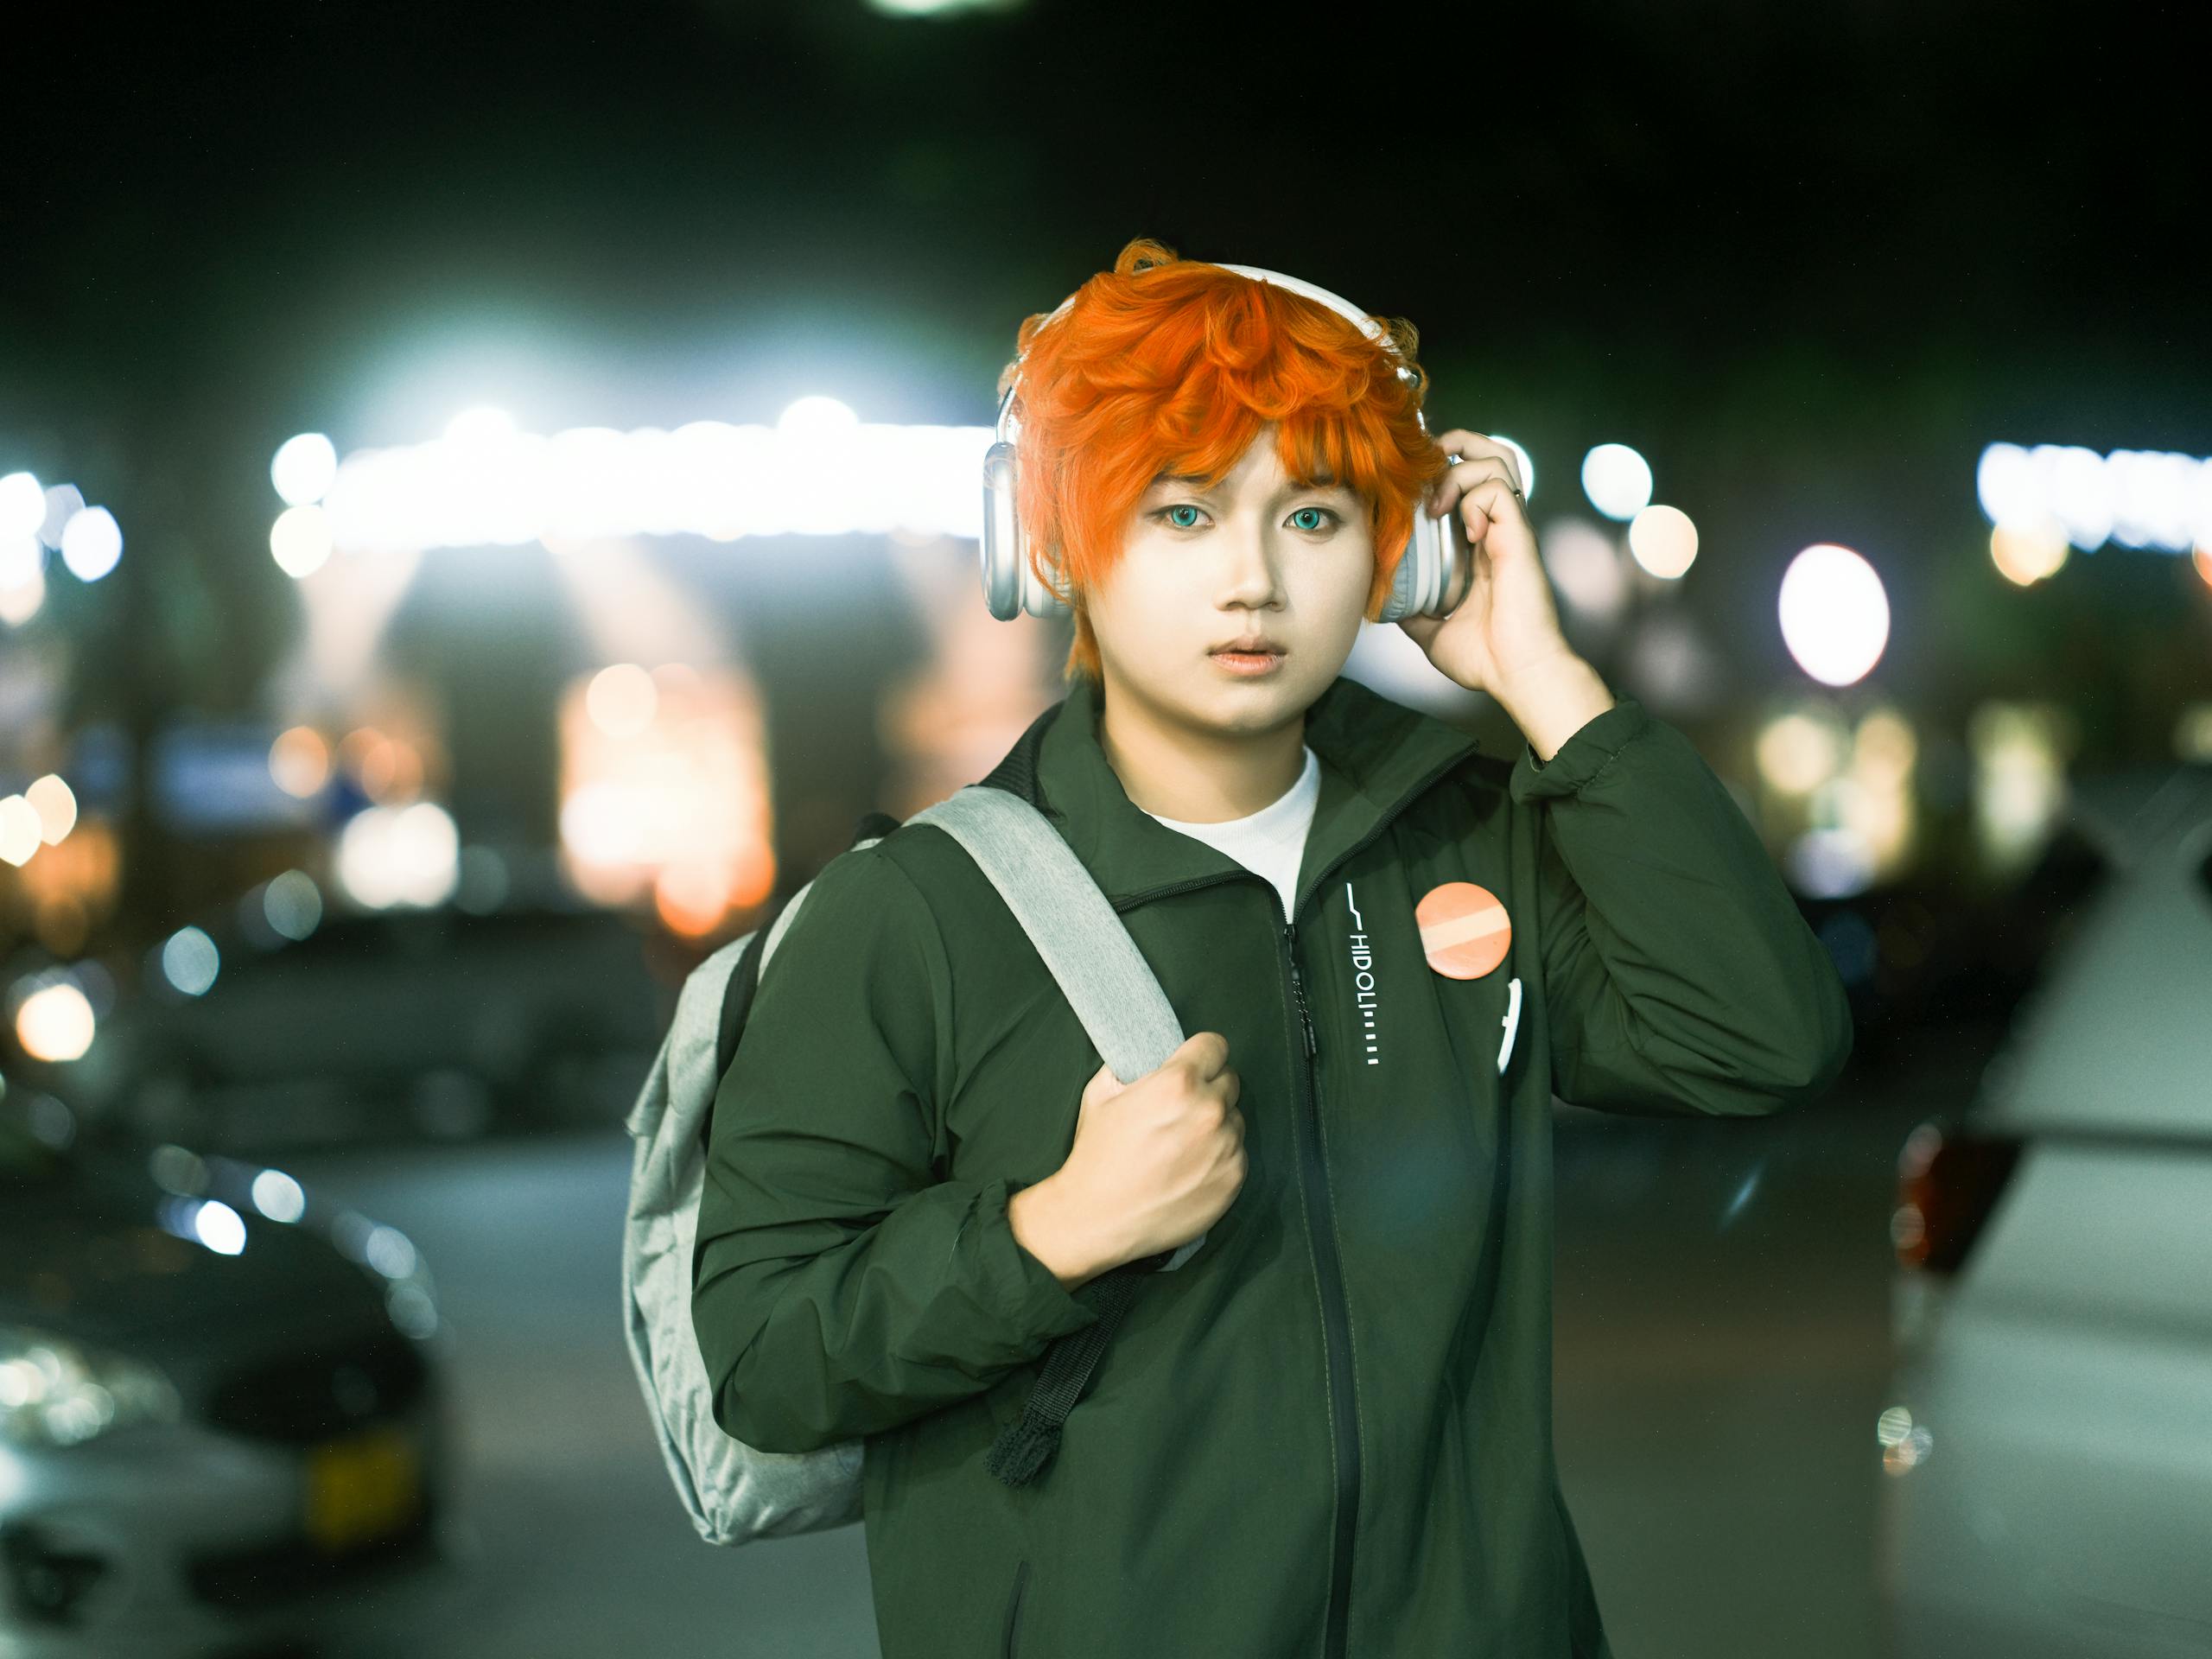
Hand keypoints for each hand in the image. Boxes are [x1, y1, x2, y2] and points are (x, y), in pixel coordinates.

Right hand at [1020, 1032, 1245, 1281]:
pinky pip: (1237, 1153)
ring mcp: (1225, 1147)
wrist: (1097, 1219)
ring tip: (1183, 1144)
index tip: (1194, 1065)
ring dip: (1216, 1124)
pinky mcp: (1233, 1179)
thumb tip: (1148, 1057)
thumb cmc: (1096, 1157)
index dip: (1201, 1054)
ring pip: (1235, 1119)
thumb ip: (1131, 1067)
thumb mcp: (1101, 1094)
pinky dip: (1220, 1157)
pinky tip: (1189, 1168)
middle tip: (1182, 1110)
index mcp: (1177, 1083)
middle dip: (1208, 1089)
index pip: (1215, 1046)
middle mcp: (1209, 1111)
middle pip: (1229, 1080)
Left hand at [1396, 428, 1578, 699]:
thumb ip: (1413, 612)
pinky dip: (1474, 499)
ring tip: (1439, 506)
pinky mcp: (1519, 537)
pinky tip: (1465, 531)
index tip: (1412, 488)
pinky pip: (1498, 491)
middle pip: (1492, 453)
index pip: (1470, 482)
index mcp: (1483, 544)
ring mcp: (1511, 530)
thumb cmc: (1487, 659)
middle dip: (1458, 444)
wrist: (1518, 675)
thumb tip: (1383, 604)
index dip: (1444, 470)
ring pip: (1498, 460)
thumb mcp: (1433, 633)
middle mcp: (1499, 529)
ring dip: (1459, 471)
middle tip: (1427, 470)